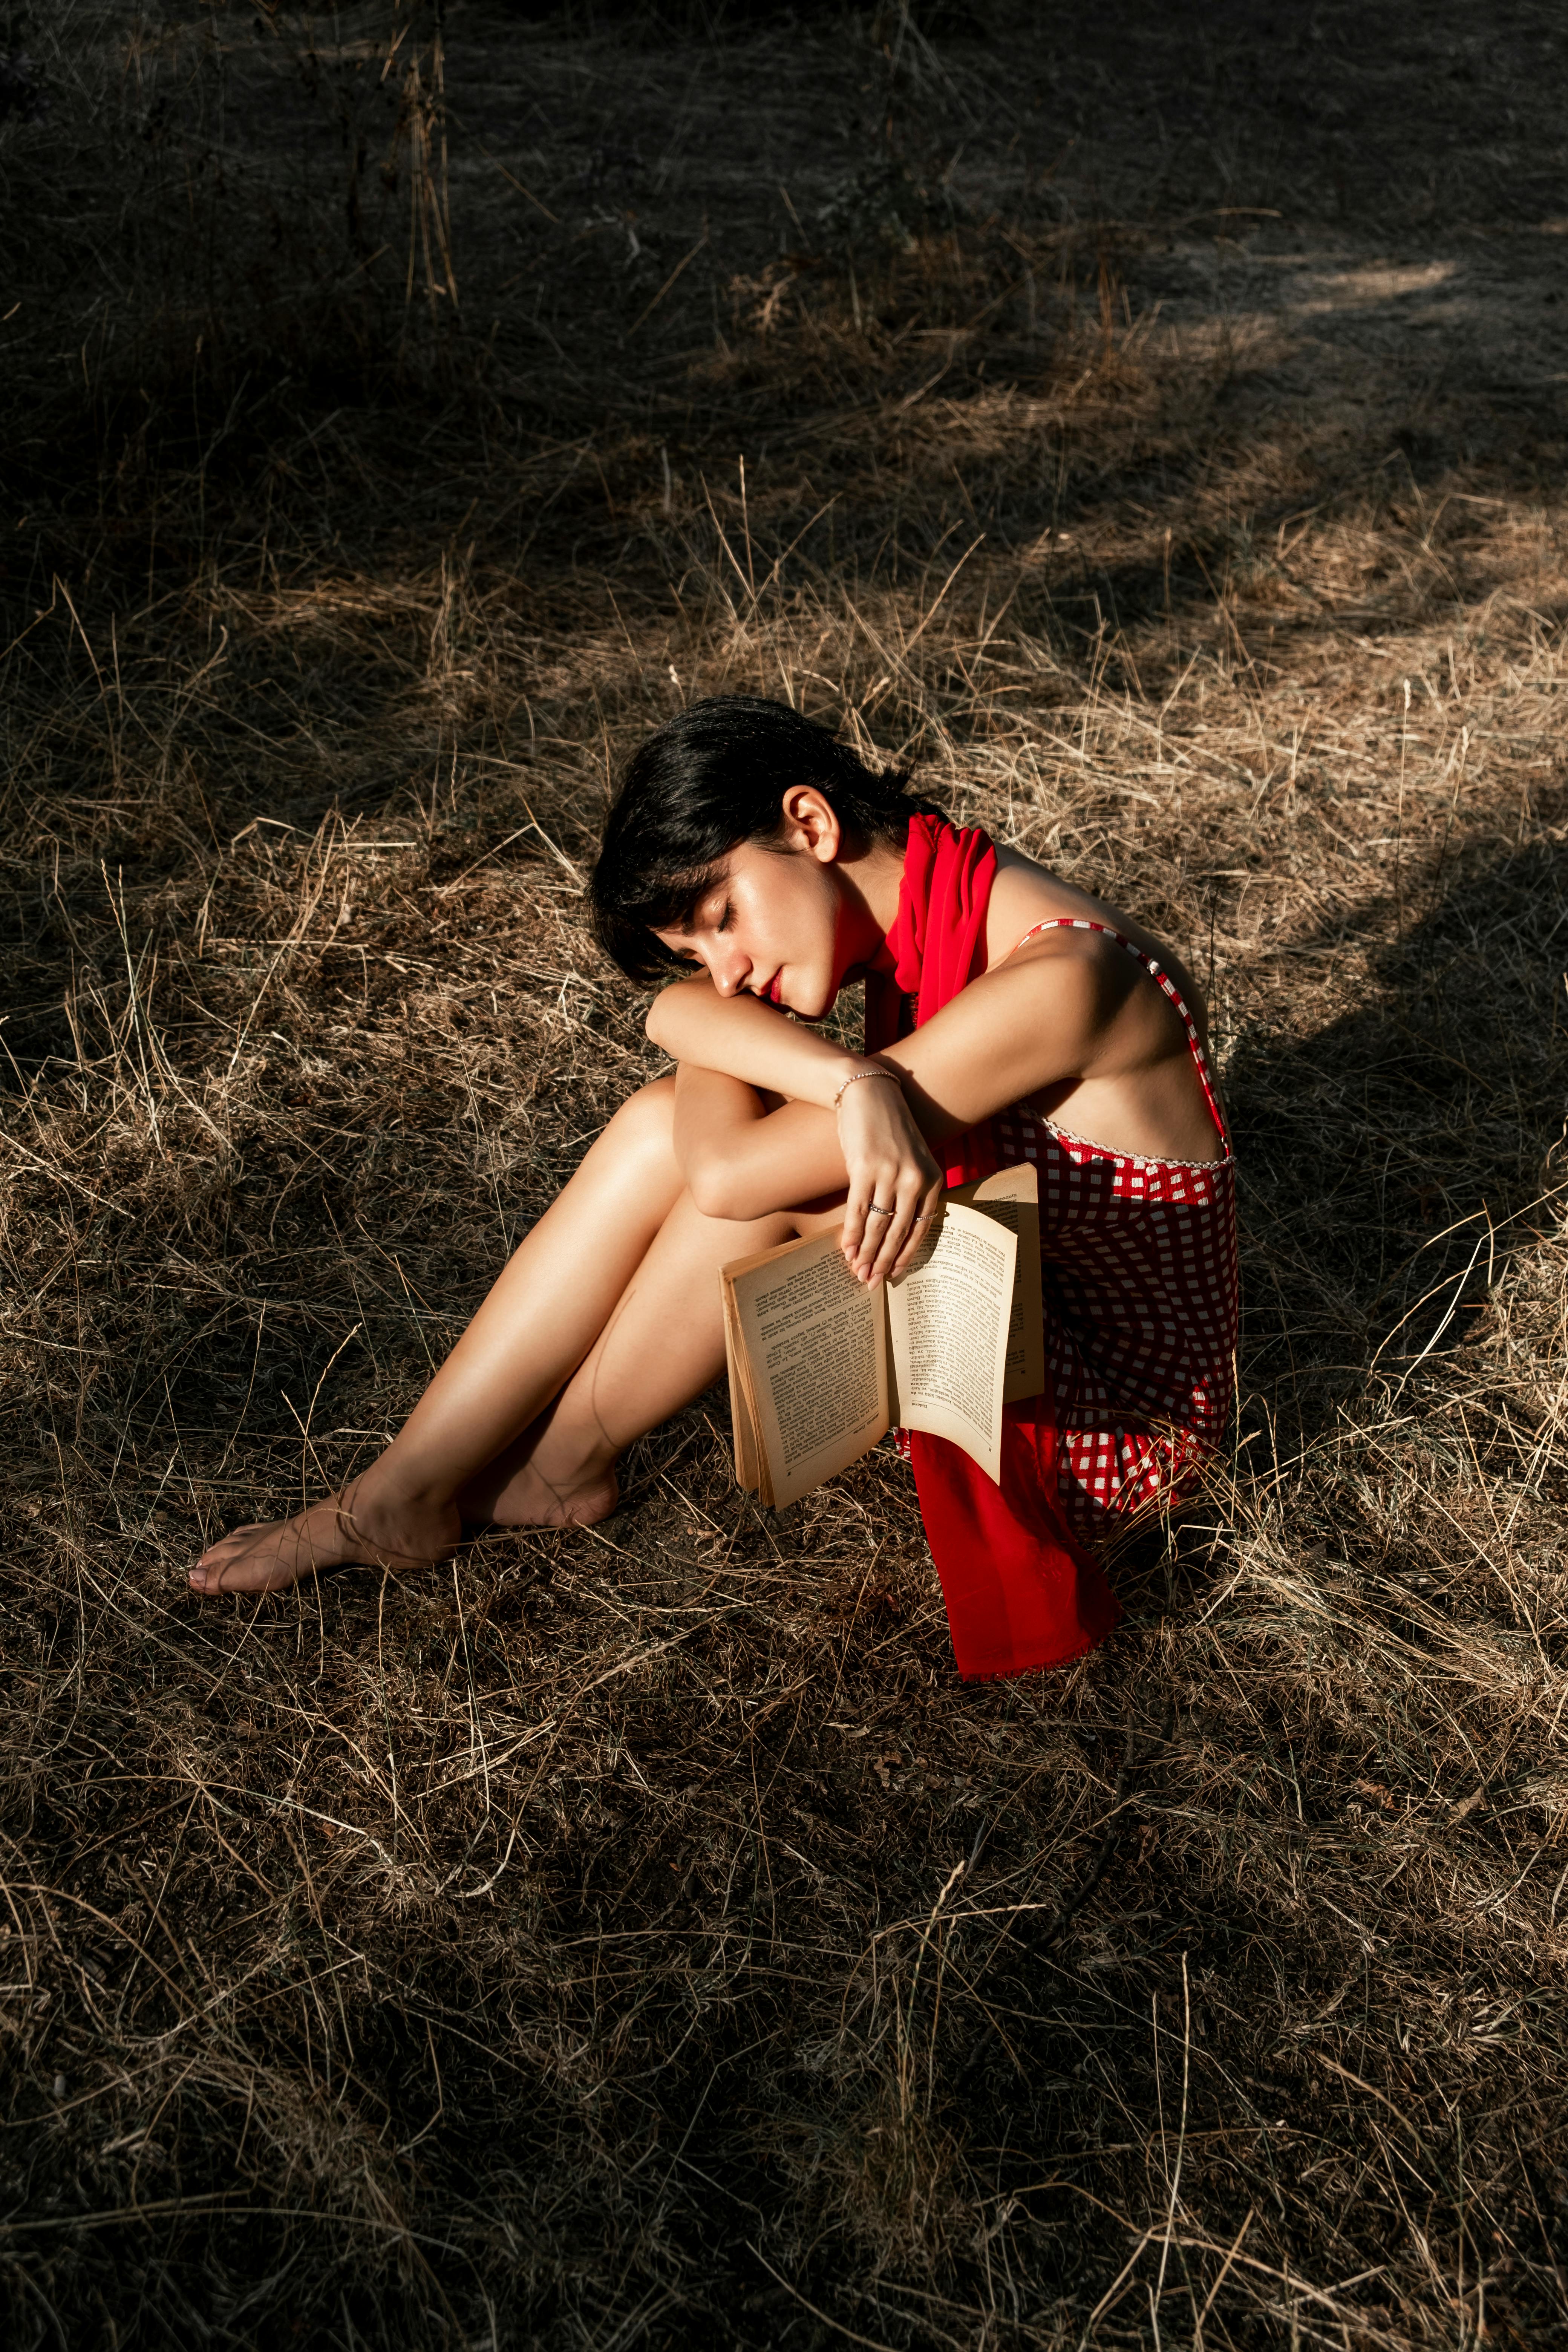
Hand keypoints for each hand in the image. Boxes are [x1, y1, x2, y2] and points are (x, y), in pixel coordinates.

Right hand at [835, 1069, 943, 1287]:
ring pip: (878, 1224)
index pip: (920, 1228)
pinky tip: (846, 1249)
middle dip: (883, 1260)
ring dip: (866, 1252)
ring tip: (856, 1272)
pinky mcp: (865, 1168)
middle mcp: (915, 1178)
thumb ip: (909, 1191)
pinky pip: (858, 1209)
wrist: (869, 1094)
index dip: (904, 1255)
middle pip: (898, 1231)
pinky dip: (851, 1232)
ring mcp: (891, 1173)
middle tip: (870, 1283)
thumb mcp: (910, 1160)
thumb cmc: (888, 1131)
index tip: (892, 1274)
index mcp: (933, 1179)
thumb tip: (892, 1232)